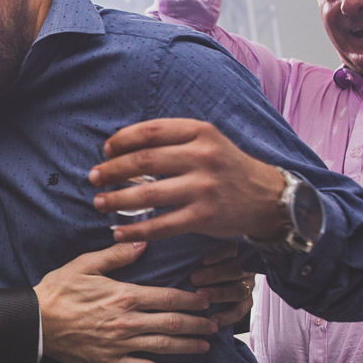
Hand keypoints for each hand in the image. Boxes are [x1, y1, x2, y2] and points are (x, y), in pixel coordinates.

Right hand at [35, 242, 217, 362]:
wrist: (36, 323)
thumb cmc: (58, 291)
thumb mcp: (84, 265)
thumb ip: (116, 255)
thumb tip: (142, 244)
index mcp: (124, 296)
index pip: (168, 297)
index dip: (192, 299)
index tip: (206, 299)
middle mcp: (128, 322)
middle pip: (173, 323)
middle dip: (197, 323)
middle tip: (215, 323)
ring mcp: (121, 344)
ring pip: (164, 345)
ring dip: (188, 345)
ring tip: (205, 345)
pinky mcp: (111, 362)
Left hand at [89, 119, 285, 242]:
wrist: (269, 198)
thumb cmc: (227, 167)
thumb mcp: (208, 141)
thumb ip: (173, 140)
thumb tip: (122, 148)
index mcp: (201, 132)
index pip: (150, 131)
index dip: (122, 140)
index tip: (106, 150)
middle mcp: (202, 157)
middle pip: (143, 161)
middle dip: (111, 170)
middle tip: (93, 178)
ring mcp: (204, 188)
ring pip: (148, 194)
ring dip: (116, 199)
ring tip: (99, 203)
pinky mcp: (204, 217)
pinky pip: (161, 226)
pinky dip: (136, 231)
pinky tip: (119, 232)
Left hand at [189, 242, 255, 328]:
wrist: (209, 287)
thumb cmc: (195, 264)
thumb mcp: (195, 254)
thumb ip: (186, 248)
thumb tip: (159, 241)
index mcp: (233, 251)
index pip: (231, 248)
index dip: (218, 254)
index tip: (202, 260)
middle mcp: (243, 267)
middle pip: (235, 269)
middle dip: (214, 275)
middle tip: (194, 279)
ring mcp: (246, 285)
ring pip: (238, 290)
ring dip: (219, 294)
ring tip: (200, 296)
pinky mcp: (246, 303)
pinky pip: (240, 311)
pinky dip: (227, 316)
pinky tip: (213, 319)